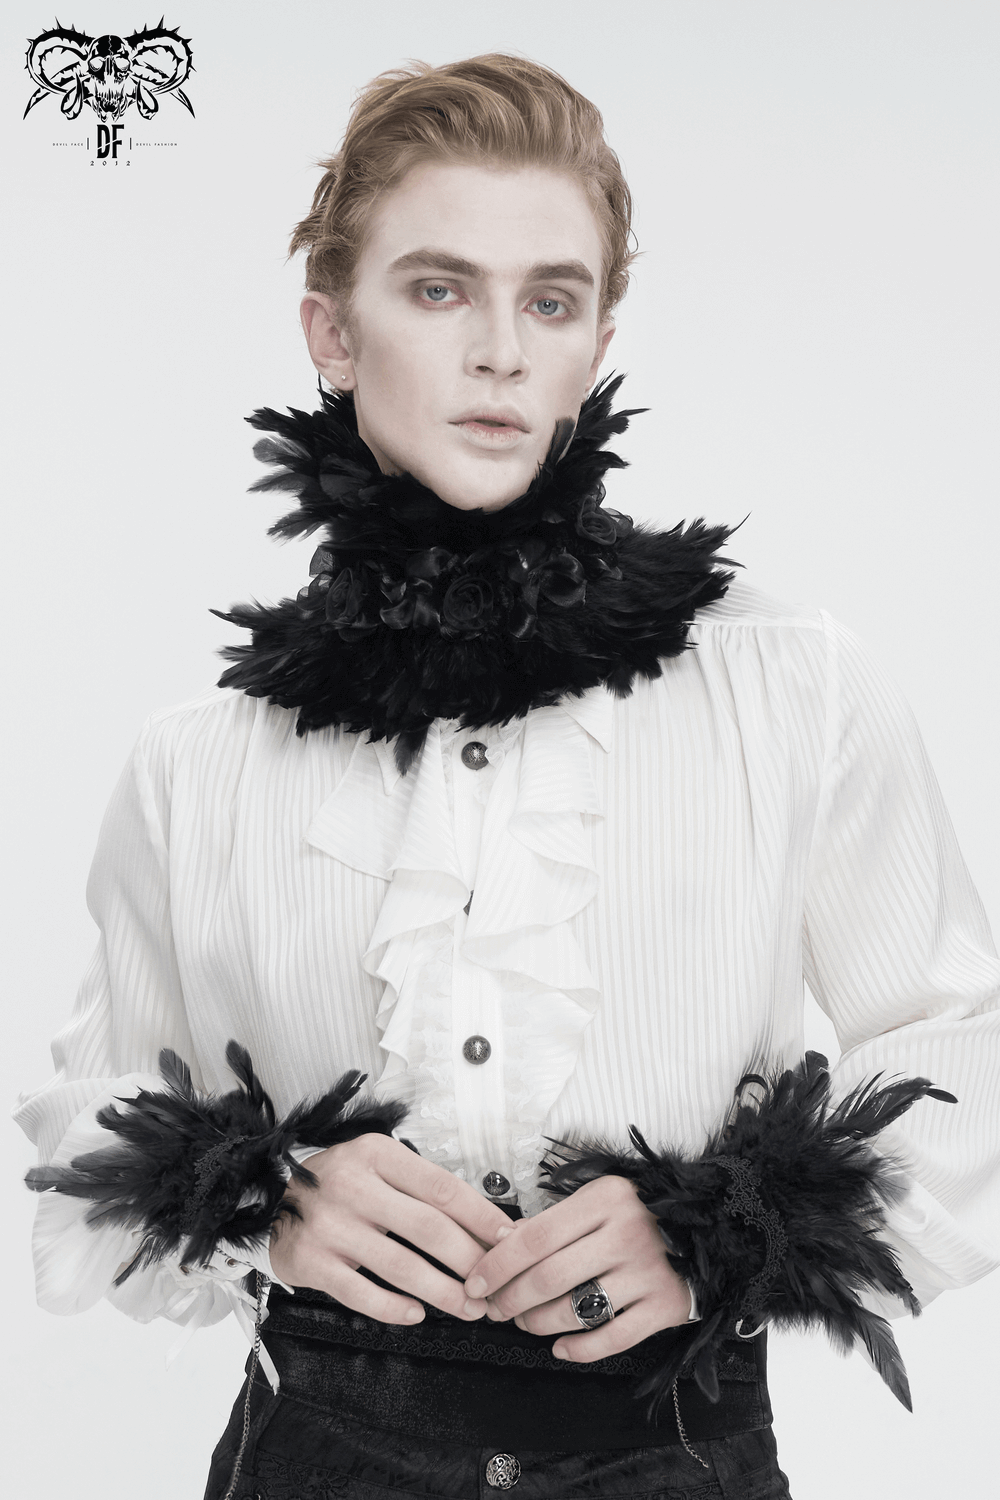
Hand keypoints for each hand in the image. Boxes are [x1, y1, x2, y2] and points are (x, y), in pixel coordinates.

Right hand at [269, 1134, 512, 1324]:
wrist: (271, 1201)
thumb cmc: (340, 1183)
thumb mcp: (378, 1165)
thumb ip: (421, 1187)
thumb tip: (484, 1222)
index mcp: (376, 1155)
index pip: (441, 1187)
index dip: (481, 1216)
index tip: (507, 1240)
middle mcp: (353, 1186)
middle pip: (428, 1228)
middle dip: (470, 1261)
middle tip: (493, 1284)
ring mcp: (330, 1226)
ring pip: (402, 1266)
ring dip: (443, 1292)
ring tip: (469, 1307)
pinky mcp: (312, 1262)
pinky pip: (363, 1294)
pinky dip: (395, 1308)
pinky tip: (418, 1314)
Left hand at [463, 1175, 691, 1361]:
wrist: (710, 1227)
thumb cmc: (641, 1213)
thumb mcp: (598, 1199)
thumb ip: (553, 1220)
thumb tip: (499, 1245)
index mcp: (605, 1199)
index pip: (534, 1237)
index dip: (498, 1265)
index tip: (475, 1281)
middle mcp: (626, 1234)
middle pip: (548, 1277)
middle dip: (511, 1299)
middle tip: (494, 1309)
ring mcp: (647, 1272)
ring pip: (574, 1310)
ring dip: (538, 1323)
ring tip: (525, 1322)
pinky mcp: (665, 1306)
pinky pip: (611, 1338)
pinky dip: (578, 1349)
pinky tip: (559, 1346)